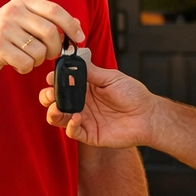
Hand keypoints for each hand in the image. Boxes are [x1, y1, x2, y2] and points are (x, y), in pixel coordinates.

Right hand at [0, 0, 84, 77]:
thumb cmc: (1, 38)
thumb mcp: (23, 23)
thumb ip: (48, 22)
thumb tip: (78, 26)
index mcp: (21, 2)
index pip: (54, 10)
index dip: (71, 25)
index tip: (79, 38)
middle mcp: (12, 11)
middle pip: (50, 32)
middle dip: (55, 49)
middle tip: (50, 56)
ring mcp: (3, 28)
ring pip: (39, 50)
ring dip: (38, 61)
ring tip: (27, 59)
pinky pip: (25, 62)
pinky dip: (26, 68)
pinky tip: (17, 65)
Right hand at [41, 62, 155, 147]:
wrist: (148, 116)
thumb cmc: (133, 95)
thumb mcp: (111, 78)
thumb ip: (91, 71)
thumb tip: (73, 60)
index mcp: (84, 88)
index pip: (62, 83)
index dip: (53, 80)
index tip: (51, 77)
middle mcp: (81, 103)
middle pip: (54, 100)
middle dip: (47, 96)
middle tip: (50, 93)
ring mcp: (83, 119)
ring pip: (58, 117)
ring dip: (53, 112)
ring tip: (57, 107)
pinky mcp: (89, 134)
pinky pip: (72, 132)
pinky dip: (70, 125)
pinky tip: (76, 117)